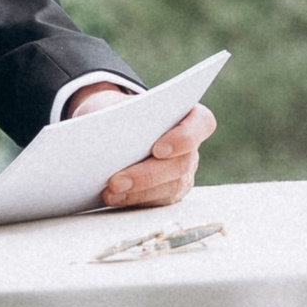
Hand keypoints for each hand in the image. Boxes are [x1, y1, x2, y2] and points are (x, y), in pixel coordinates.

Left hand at [71, 81, 216, 208]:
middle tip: (116, 181)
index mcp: (187, 115)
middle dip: (147, 176)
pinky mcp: (168, 191)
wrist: (110, 130)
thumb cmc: (116, 112)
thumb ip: (116, 113)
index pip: (201, 124)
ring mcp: (182, 171)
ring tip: (109, 192)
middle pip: (181, 163)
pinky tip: (112, 198)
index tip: (157, 149)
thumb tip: (105, 133)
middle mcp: (190, 146)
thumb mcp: (113, 105)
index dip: (184, 138)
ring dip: (138, 193)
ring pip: (171, 187)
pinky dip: (134, 201)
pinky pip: (158, 201)